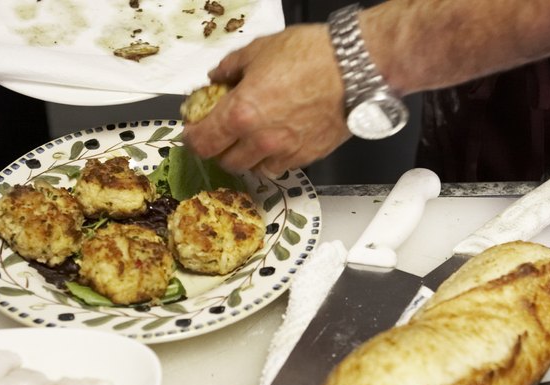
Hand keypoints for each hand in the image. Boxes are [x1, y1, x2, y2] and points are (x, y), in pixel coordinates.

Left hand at [183, 24, 351, 176]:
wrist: (356, 68)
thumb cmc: (314, 55)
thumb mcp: (261, 50)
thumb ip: (232, 67)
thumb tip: (218, 76)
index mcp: (241, 113)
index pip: (203, 142)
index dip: (193, 138)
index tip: (193, 130)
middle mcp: (261, 140)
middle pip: (226, 161)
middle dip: (219, 148)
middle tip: (222, 133)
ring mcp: (286, 152)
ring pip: (254, 169)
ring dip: (247, 157)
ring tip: (251, 139)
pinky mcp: (308, 156)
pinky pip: (282, 167)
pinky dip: (273, 159)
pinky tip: (277, 142)